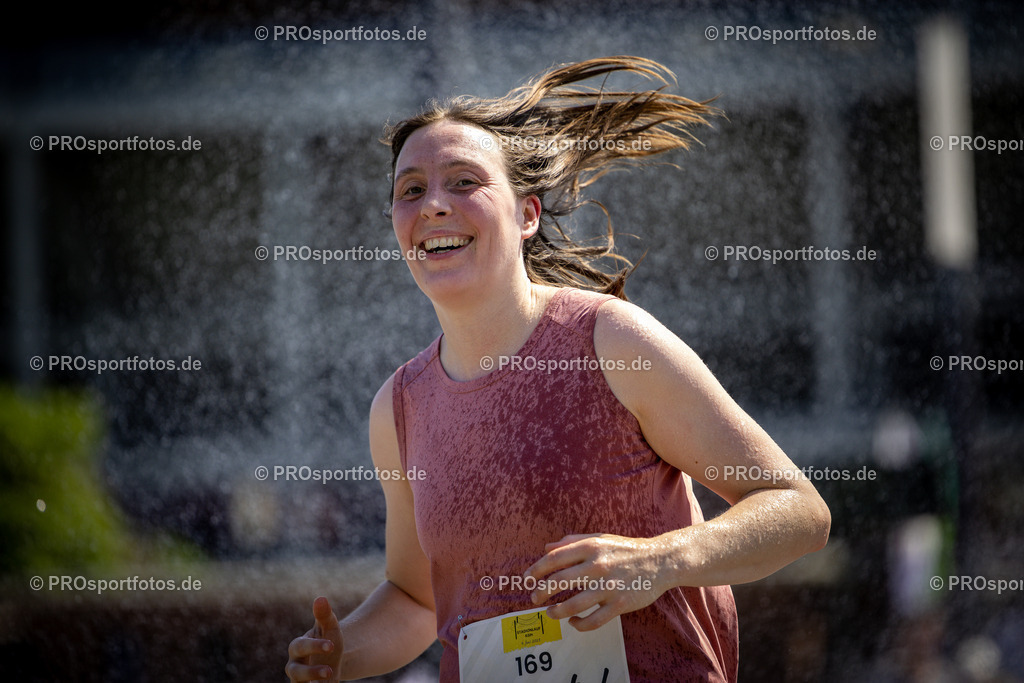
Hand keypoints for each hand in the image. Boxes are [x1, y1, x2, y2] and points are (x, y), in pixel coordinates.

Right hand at [285, 597, 344, 681]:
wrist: (332, 660)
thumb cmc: (327, 640)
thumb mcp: (329, 628)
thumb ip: (324, 615)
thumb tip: (320, 598)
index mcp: (297, 648)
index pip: (300, 646)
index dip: (314, 646)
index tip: (331, 645)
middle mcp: (295, 666)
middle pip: (295, 671)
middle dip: (311, 672)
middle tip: (329, 671)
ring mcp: (301, 681)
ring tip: (329, 679)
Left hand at [524, 533, 666, 631]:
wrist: (660, 561)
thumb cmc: (626, 549)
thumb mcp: (600, 538)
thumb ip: (572, 542)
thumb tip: (546, 549)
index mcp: (591, 547)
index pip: (554, 559)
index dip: (536, 570)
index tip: (526, 580)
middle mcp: (598, 565)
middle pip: (559, 582)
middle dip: (541, 592)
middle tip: (534, 599)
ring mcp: (609, 586)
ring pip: (574, 604)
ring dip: (557, 612)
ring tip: (550, 613)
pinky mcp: (620, 605)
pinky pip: (594, 621)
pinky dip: (579, 624)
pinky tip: (573, 622)